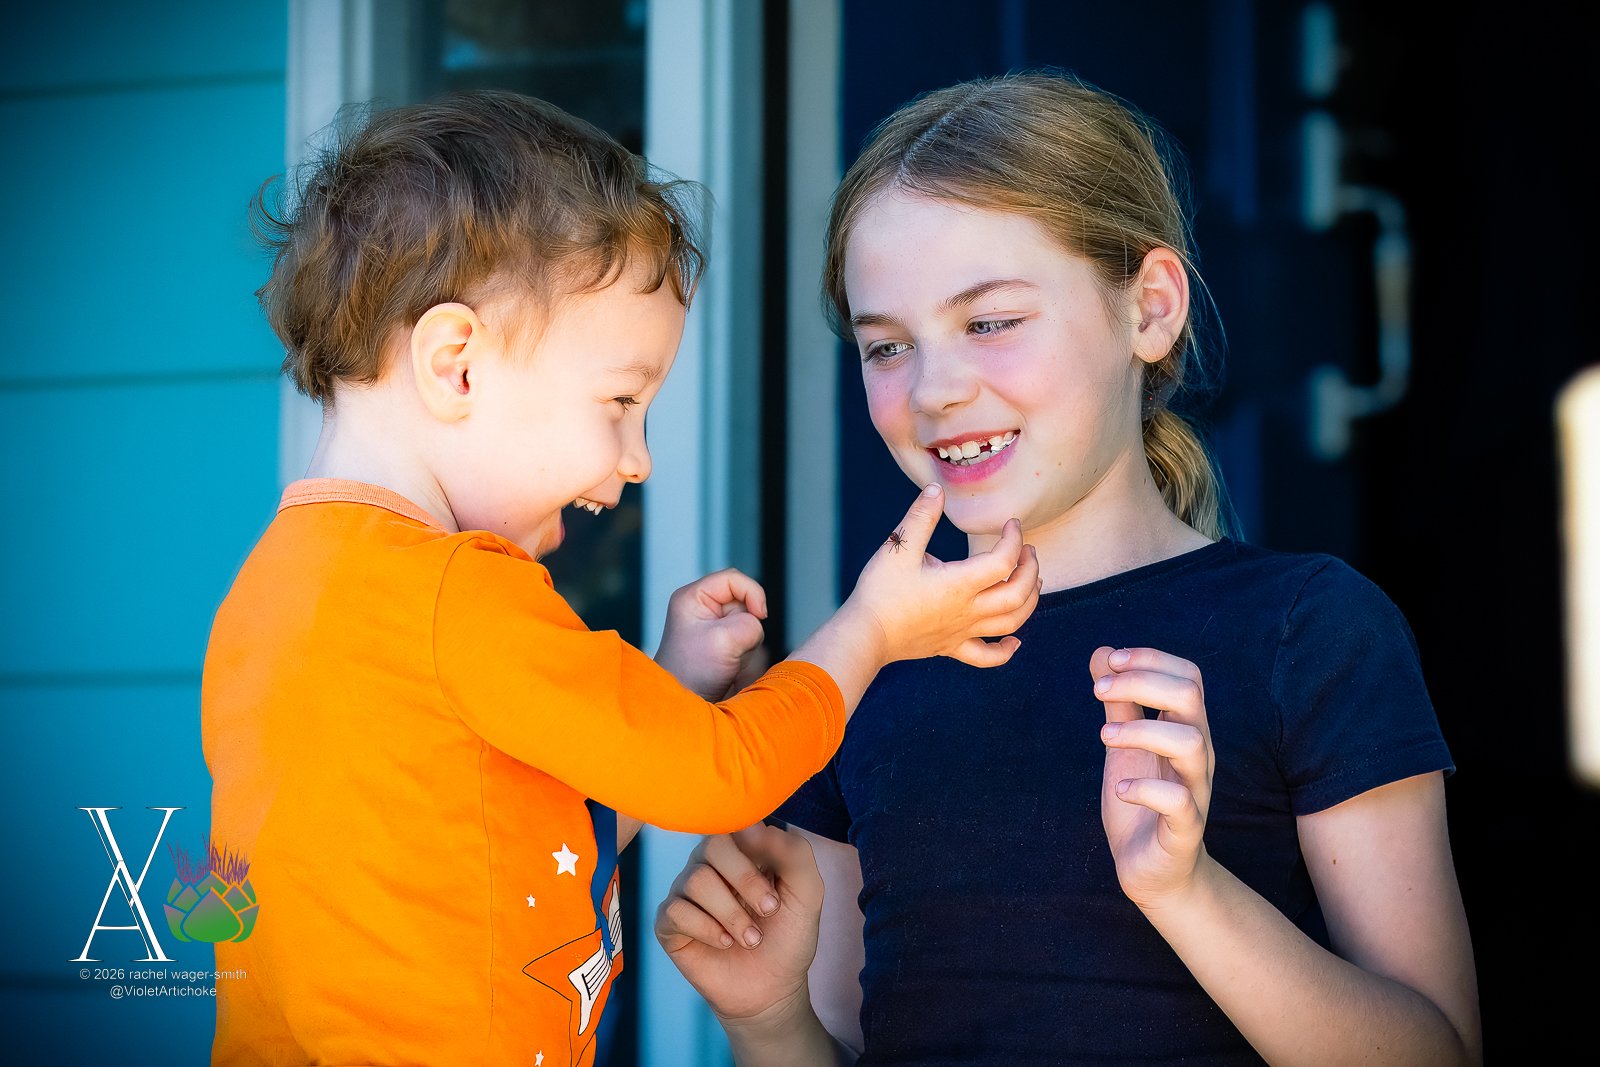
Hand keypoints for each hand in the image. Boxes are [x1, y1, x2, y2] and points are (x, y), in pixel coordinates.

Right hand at [654, 823, 823, 1022]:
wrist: (773, 989)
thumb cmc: (788, 936)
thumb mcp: (807, 892)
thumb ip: (792, 852)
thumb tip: (751, 826)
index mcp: (742, 848)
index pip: (737, 822)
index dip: (756, 846)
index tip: (774, 875)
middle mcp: (710, 863)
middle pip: (713, 845)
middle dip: (746, 880)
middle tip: (769, 910)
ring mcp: (686, 890)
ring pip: (696, 880)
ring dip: (732, 915)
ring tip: (751, 938)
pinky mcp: (669, 921)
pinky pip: (676, 911)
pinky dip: (708, 930)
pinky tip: (725, 943)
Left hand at [655, 568, 768, 700]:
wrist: (683, 706)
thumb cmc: (692, 673)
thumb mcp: (724, 640)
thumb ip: (749, 624)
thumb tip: (757, 624)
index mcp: (693, 597)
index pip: (733, 579)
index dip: (752, 593)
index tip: (760, 616)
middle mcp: (701, 608)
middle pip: (744, 600)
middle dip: (748, 623)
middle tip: (735, 646)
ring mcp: (712, 626)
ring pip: (749, 622)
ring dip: (747, 642)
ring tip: (728, 660)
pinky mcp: (721, 643)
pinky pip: (747, 640)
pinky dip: (745, 653)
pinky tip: (730, 666)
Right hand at [843, 485, 1040, 668]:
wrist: (864, 634)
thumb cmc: (880, 591)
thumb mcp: (898, 547)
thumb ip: (921, 517)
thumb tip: (937, 489)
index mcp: (960, 583)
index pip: (1003, 560)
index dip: (1014, 538)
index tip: (1011, 523)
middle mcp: (968, 610)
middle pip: (1018, 594)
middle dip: (1030, 569)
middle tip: (1027, 550)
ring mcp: (962, 632)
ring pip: (1011, 622)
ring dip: (1029, 602)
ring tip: (1033, 582)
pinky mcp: (951, 647)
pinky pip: (987, 657)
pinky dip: (1006, 651)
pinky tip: (1014, 642)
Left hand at [1091, 645, 1214, 908]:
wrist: (1154, 870)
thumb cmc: (1142, 801)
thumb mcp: (1125, 745)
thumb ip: (1119, 701)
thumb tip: (1104, 651)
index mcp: (1185, 730)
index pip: (1188, 676)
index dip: (1150, 659)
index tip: (1109, 661)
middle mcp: (1197, 755)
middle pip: (1189, 697)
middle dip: (1141, 682)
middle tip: (1098, 691)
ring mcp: (1194, 791)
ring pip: (1190, 743)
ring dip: (1140, 730)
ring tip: (1103, 736)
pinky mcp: (1184, 829)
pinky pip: (1178, 802)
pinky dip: (1145, 790)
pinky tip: (1120, 788)